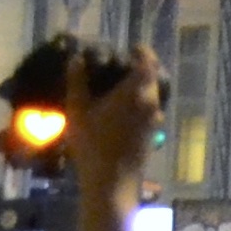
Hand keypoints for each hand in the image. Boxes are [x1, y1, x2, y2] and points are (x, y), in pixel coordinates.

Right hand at [71, 44, 165, 193]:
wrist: (112, 182)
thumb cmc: (92, 144)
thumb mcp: (78, 111)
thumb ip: (77, 82)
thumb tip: (76, 60)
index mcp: (136, 92)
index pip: (148, 62)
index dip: (142, 52)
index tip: (132, 48)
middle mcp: (151, 102)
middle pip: (153, 77)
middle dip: (141, 68)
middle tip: (122, 67)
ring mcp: (155, 119)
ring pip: (152, 94)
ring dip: (141, 87)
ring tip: (119, 87)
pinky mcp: (153, 133)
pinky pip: (150, 109)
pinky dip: (140, 103)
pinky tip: (121, 110)